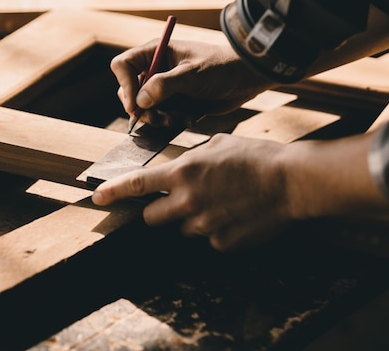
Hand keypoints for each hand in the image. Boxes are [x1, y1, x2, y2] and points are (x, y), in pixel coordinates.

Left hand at [91, 133, 290, 250]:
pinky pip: (209, 239)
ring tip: (221, 204)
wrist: (291, 182)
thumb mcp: (218, 144)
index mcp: (183, 172)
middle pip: (152, 217)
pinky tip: (236, 216)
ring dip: (192, 219)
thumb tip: (182, 168)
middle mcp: (187, 201)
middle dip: (159, 211)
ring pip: (183, 228)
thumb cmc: (256, 157)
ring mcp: (204, 226)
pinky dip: (217, 230)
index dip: (113, 192)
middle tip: (178, 201)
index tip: (97, 197)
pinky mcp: (221, 243)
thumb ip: (193, 158)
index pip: (137, 185)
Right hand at [111, 40, 273, 127]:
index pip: (123, 65)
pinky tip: (188, 118)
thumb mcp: (192, 74)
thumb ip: (164, 85)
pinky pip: (160, 116)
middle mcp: (155, 69)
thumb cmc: (221, 68)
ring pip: (143, 108)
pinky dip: (169, 121)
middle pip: (129, 90)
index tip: (136, 105)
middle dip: (140, 108)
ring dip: (157, 118)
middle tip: (155, 118)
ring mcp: (164, 87)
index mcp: (156, 52)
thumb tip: (139, 101)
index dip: (125, 85)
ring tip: (177, 119)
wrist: (246, 79)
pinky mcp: (174, 102)